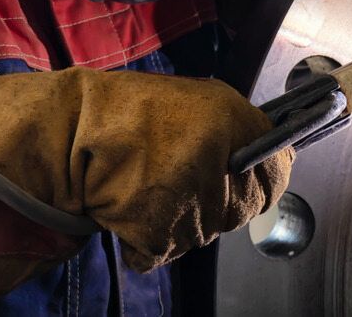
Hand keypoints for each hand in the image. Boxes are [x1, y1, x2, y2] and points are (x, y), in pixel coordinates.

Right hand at [0, 68, 292, 298]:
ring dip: (187, 218)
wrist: (72, 130)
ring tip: (155, 186)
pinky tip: (138, 208)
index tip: (249, 177)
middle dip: (224, 199)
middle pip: (246, 207)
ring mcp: (195, 198)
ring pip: (209, 231)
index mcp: (236, 122)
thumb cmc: (132, 113)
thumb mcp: (204, 100)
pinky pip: (171, 249)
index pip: (279, 172)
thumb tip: (271, 154)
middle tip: (188, 178)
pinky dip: (154, 240)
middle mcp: (222, 160)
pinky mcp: (164, 231)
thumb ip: (243, 130)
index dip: (266, 178)